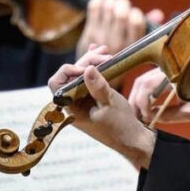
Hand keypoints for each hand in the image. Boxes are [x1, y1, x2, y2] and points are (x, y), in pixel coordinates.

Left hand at [49, 45, 155, 168]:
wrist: (133, 139)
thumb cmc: (120, 126)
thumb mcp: (110, 104)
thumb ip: (98, 87)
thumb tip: (88, 68)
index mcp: (71, 108)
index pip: (57, 84)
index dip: (68, 71)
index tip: (87, 68)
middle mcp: (74, 103)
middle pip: (71, 75)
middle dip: (87, 62)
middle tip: (105, 55)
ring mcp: (83, 100)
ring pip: (82, 75)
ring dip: (92, 61)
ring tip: (105, 51)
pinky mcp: (93, 97)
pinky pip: (90, 79)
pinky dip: (95, 67)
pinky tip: (100, 54)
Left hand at [76, 0, 164, 55]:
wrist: (96, 74)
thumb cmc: (120, 57)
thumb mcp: (136, 48)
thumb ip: (146, 29)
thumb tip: (158, 13)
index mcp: (132, 48)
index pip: (136, 22)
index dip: (135, 13)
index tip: (134, 14)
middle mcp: (116, 43)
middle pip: (120, 12)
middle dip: (124, 4)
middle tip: (123, 6)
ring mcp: (101, 37)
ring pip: (108, 7)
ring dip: (113, 1)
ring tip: (114, 4)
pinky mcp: (89, 32)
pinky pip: (95, 6)